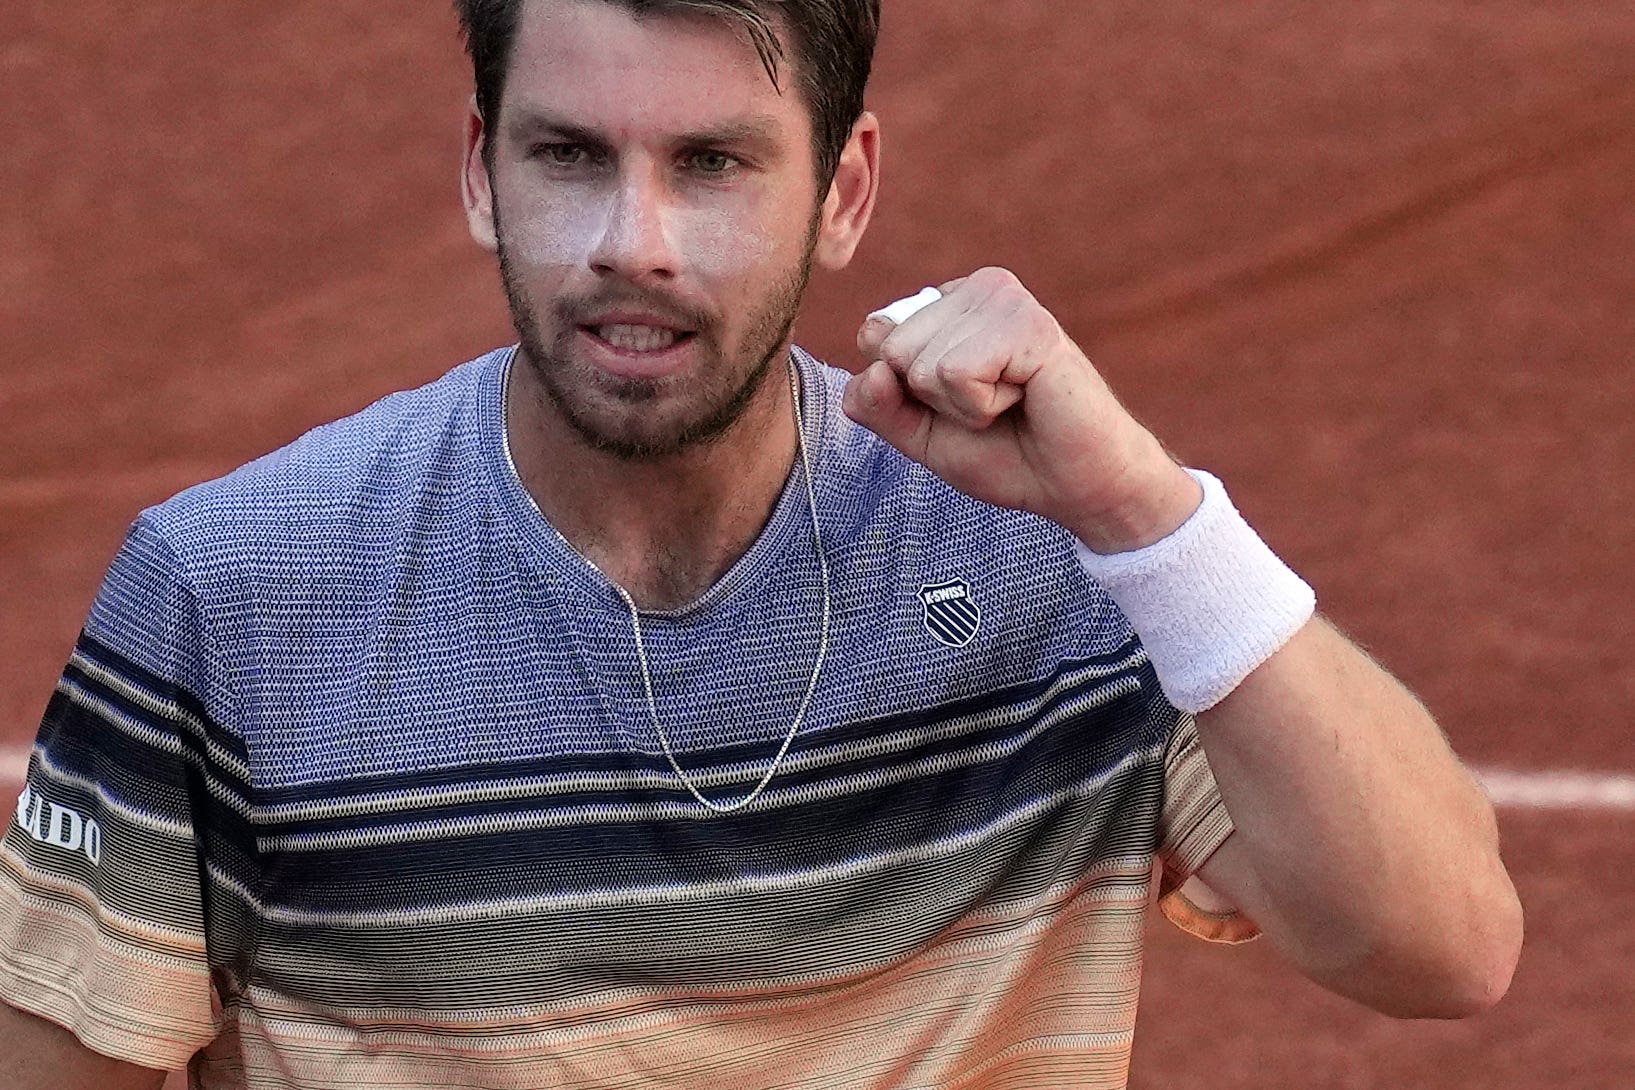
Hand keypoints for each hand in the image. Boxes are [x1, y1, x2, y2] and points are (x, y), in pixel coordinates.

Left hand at [841, 267, 1201, 552]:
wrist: (1076, 486)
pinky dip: (981, 407)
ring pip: (921, 363)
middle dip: (933, 400)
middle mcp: (976, 288)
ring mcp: (1003, 298)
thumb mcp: (921, 434)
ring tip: (1013, 402)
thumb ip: (878, 405)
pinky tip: (1026, 397)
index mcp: (950, 304)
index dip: (907, 393)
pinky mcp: (1027, 322)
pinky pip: (955, 373)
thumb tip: (873, 370)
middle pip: (891, 348)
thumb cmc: (1007, 454)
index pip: (875, 337)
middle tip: (993, 406)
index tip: (961, 403)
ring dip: (962, 406)